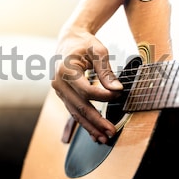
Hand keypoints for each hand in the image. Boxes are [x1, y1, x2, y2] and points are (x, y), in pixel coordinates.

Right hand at [51, 28, 122, 143]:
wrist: (69, 40)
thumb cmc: (84, 44)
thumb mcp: (98, 51)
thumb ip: (106, 72)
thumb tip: (117, 90)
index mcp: (65, 69)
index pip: (86, 90)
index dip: (104, 96)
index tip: (119, 94)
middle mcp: (58, 82)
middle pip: (79, 106)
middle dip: (96, 121)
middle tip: (111, 132)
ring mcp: (59, 91)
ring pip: (75, 113)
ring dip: (90, 127)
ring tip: (104, 138)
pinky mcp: (63, 95)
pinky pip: (74, 111)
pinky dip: (85, 122)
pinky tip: (94, 132)